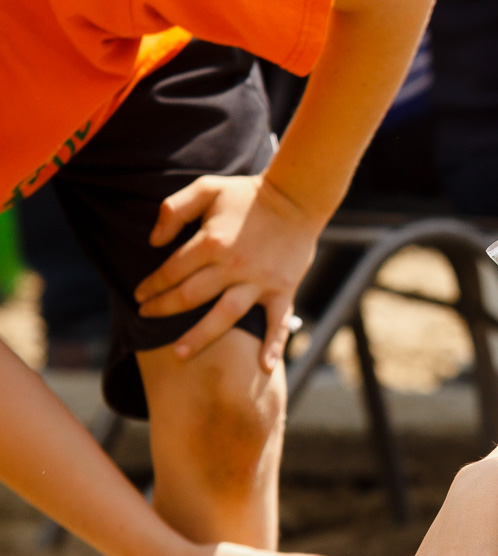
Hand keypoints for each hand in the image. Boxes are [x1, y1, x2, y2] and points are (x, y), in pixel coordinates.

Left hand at [134, 174, 320, 370]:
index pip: (171, 271)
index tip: (140, 294)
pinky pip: (278, 322)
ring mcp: (260, 281)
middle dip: (163, 309)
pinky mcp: (283, 289)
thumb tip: (153, 241)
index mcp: (212, 241)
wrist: (298, 197)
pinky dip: (273, 345)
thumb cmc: (248, 193)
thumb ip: (173, 209)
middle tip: (147, 316)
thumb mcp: (207, 188)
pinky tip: (263, 367)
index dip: (151, 285)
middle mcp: (234, 265)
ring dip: (200, 336)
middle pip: (190, 297)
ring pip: (225, 315)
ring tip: (179, 353)